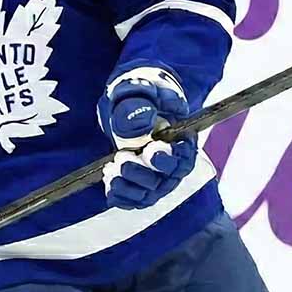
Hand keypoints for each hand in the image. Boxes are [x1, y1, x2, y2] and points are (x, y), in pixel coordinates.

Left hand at [98, 67, 196, 209]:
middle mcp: (174, 164)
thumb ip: (141, 105)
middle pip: (164, 180)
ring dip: (127, 186)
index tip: (150, 150)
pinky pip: (132, 200)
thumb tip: (141, 127)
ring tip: (110, 170)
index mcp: (183, 140)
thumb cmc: (143, 94)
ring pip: (147, 194)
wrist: (132, 101)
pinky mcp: (140, 187)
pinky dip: (119, 195)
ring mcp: (158, 179)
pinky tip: (108, 180)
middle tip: (121, 158)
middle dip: (141, 173)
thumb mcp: (142, 90)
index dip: (168, 159)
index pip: (183, 158)